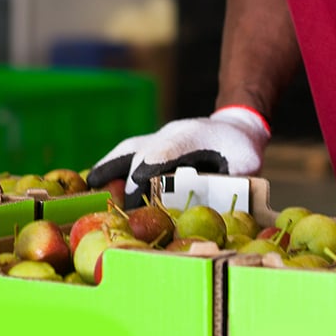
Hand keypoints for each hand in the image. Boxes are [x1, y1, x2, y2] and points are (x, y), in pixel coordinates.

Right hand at [87, 106, 269, 202]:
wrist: (234, 126)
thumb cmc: (241, 151)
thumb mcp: (246, 165)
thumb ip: (230, 184)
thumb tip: (213, 209)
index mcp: (195, 135)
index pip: (166, 150)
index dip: (148, 169)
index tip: (135, 189)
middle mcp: (171, 133)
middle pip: (141, 151)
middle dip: (128, 180)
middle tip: (118, 208)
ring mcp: (159, 136)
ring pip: (129, 148)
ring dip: (108, 167)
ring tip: (89, 187)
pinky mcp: (152, 143)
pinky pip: (127, 152)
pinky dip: (110, 167)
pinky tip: (94, 184)